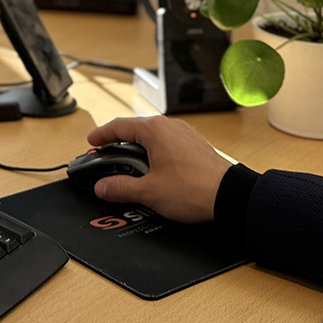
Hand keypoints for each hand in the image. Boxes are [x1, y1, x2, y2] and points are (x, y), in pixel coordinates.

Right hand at [86, 115, 231, 223]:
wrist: (230, 196)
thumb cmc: (194, 190)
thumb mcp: (149, 192)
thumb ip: (121, 187)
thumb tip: (103, 187)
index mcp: (155, 130)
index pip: (119, 126)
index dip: (101, 135)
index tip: (92, 142)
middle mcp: (170, 126)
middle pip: (135, 130)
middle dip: (118, 144)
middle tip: (105, 157)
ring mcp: (184, 134)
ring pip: (152, 137)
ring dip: (136, 150)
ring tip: (128, 167)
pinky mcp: (194, 146)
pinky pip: (166, 143)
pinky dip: (153, 152)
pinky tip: (152, 169)